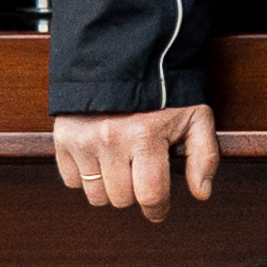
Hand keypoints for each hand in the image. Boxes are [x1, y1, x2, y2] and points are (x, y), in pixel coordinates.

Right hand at [53, 105, 222, 219]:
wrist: (122, 57)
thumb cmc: (163, 90)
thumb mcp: (195, 115)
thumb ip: (204, 155)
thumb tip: (202, 193)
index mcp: (145, 135)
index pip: (150, 196)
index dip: (158, 210)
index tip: (159, 209)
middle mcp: (110, 139)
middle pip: (121, 199)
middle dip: (135, 192)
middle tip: (141, 171)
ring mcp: (82, 139)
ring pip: (95, 195)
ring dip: (110, 187)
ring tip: (121, 164)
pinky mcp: (63, 137)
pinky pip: (72, 181)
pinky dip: (85, 176)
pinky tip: (100, 158)